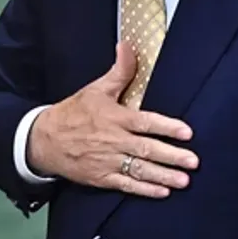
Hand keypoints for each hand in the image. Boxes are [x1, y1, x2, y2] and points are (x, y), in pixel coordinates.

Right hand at [26, 42, 198, 197]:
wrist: (44, 140)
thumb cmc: (73, 113)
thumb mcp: (96, 89)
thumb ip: (119, 71)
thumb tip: (128, 46)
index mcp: (114, 117)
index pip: (145, 122)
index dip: (167, 127)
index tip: (187, 133)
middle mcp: (113, 141)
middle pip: (146, 149)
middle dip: (172, 156)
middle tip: (193, 161)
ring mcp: (107, 161)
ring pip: (139, 170)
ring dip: (163, 176)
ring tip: (183, 180)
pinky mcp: (101, 178)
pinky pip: (126, 185)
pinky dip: (144, 190)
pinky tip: (162, 192)